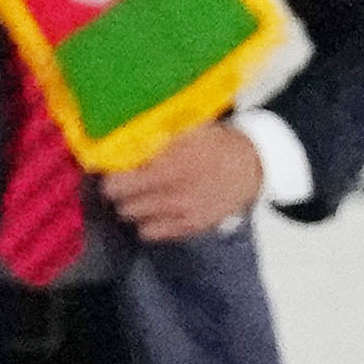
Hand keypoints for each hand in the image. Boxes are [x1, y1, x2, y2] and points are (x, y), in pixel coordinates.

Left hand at [98, 126, 264, 244]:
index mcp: (171, 162)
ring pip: (132, 216)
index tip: (111, 169)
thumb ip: (154, 137)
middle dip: (118, 190)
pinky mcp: (189, 226)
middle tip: (123, 182)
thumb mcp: (186, 130)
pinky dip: (147, 222)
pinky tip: (156, 210)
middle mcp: (174, 189)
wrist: (252, 165)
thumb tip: (120, 141)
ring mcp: (182, 211)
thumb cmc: (215, 144)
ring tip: (140, 195)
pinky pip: (150, 232)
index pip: (120, 179)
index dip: (111, 174)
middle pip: (121, 200)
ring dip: (131, 206)